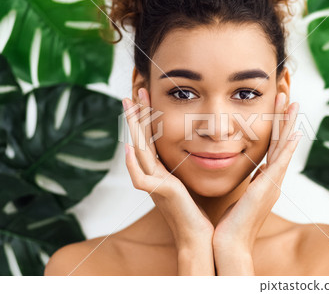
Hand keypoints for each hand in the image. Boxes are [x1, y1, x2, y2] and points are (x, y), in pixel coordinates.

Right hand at [122, 88, 213, 248]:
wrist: (199, 236)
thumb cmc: (197, 211)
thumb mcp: (188, 181)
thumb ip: (183, 166)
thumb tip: (194, 147)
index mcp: (161, 170)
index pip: (151, 138)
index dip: (148, 118)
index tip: (147, 97)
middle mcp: (153, 175)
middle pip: (141, 140)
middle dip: (137, 116)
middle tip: (134, 92)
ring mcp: (154, 184)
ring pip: (138, 152)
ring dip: (133, 129)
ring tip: (130, 107)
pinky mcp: (159, 195)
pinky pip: (140, 178)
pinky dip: (133, 164)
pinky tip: (129, 148)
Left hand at [212, 93, 301, 270]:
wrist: (228, 245)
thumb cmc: (229, 225)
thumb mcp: (239, 197)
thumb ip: (247, 183)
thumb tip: (250, 171)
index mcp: (264, 181)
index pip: (272, 148)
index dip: (276, 127)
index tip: (276, 108)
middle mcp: (272, 181)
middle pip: (281, 143)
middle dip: (284, 119)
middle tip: (286, 96)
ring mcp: (272, 185)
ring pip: (283, 148)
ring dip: (287, 125)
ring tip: (291, 103)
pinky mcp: (267, 190)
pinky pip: (280, 164)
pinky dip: (288, 149)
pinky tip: (295, 134)